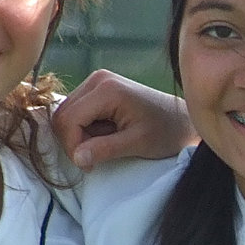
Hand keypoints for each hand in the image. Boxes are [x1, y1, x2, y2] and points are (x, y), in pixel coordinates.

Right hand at [52, 69, 196, 169]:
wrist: (182, 120)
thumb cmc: (166, 132)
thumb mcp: (137, 143)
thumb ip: (105, 149)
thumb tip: (77, 158)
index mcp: (106, 89)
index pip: (68, 119)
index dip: (73, 146)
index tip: (89, 165)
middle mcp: (97, 79)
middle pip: (62, 115)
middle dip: (74, 142)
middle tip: (94, 159)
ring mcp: (97, 81)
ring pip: (67, 114)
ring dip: (79, 136)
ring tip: (104, 146)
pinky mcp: (98, 89)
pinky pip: (77, 112)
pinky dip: (84, 129)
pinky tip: (104, 135)